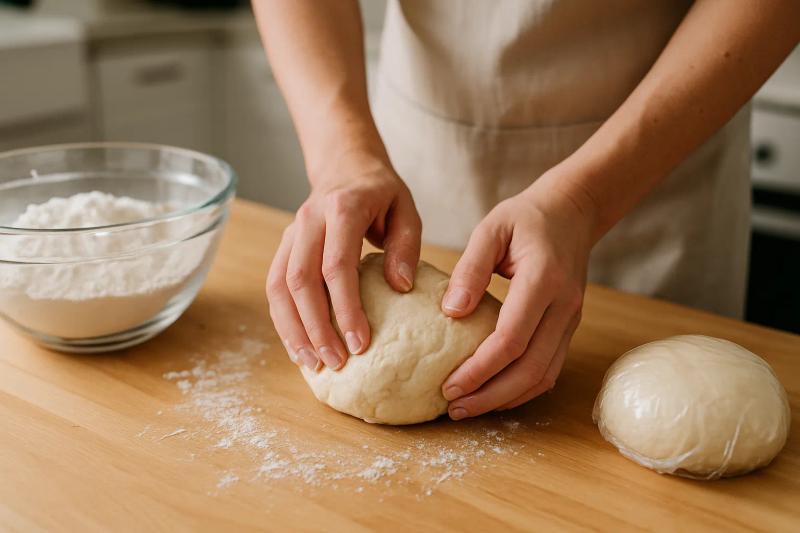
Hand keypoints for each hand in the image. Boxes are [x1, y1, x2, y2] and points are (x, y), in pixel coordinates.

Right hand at [266, 150, 421, 370]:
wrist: (345, 166)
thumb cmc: (381, 193)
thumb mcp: (406, 210)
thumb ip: (406, 247)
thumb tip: (400, 287)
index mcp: (342, 209)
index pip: (336, 265)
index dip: (346, 308)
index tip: (360, 342)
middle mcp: (309, 220)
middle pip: (301, 281)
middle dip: (317, 327)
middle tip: (336, 361)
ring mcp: (291, 233)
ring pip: (279, 287)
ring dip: (293, 329)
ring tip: (313, 363)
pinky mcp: (283, 247)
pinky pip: (274, 287)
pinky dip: (283, 320)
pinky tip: (298, 346)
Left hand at [440, 179, 595, 418]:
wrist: (571, 213)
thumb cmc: (525, 219)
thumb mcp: (491, 228)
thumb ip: (470, 268)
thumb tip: (451, 312)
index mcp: (543, 280)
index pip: (512, 338)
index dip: (479, 369)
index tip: (448, 385)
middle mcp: (563, 306)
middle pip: (530, 368)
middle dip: (490, 395)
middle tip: (453, 408)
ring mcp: (570, 320)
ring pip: (543, 376)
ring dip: (506, 399)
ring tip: (468, 408)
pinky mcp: (568, 328)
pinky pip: (549, 369)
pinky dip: (523, 390)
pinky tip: (495, 395)